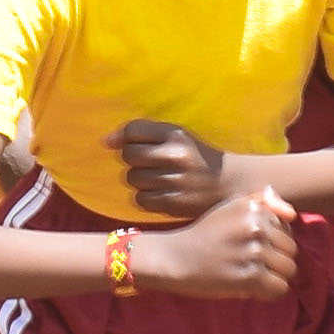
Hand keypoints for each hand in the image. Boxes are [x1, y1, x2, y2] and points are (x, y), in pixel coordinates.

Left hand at [107, 116, 234, 224]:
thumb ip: (143, 134)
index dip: (123, 138)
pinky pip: (140, 199)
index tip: (123, 144)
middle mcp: (175, 155)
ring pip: (132, 178)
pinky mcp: (174, 203)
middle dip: (132, 159)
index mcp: (176, 134)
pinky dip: (145, 197)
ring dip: (140, 179)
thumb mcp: (178, 137)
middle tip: (148, 163)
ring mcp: (174, 181)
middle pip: (129, 154)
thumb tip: (105, 141)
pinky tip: (160, 193)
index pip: (133, 130)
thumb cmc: (196, 158)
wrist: (228, 184)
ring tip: (158, 179)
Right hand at [143, 185, 302, 302]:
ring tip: (252, 277)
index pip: (287, 229)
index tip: (251, 248)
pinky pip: (279, 288)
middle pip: (291, 250)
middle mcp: (256, 226)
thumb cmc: (203, 235)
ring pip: (288, 270)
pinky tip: (252, 289)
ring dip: (273, 278)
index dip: (272, 242)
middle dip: (276, 261)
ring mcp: (254, 251)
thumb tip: (292, 213)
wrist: (174, 258)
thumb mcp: (229, 208)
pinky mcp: (249, 276)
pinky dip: (268, 293)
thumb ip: (261, 203)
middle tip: (252, 266)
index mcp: (253, 208)